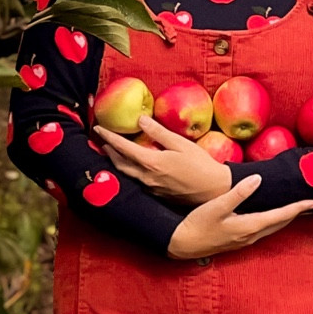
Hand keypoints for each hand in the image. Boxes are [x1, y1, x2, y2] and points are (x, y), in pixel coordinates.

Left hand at [96, 113, 233, 204]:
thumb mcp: (181, 144)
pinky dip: (129, 171)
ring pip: (126, 174)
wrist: (214, 190)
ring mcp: (151, 188)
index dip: (109, 137)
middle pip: (120, 163)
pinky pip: (136, 181)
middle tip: (102, 140)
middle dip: (109, 151)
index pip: (123, 148)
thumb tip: (140, 119)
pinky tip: (132, 166)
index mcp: (151, 163)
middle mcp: (147, 177)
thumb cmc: (201, 164)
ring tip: (112, 152)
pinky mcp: (156, 194)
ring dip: (117, 162)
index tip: (98, 128)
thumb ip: (158, 132)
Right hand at [167, 173, 312, 258]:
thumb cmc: (198, 224)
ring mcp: (245, 240)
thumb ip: (238, 193)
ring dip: (285, 218)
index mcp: (249, 226)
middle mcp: (251, 236)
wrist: (183, 244)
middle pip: (280, 223)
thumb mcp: (217, 206)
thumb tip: (257, 179)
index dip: (298, 207)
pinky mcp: (238, 240)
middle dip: (296, 213)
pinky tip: (271, 217)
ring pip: (272, 228)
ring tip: (296, 209)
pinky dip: (273, 222)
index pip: (280, 215)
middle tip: (311, 204)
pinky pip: (263, 230)